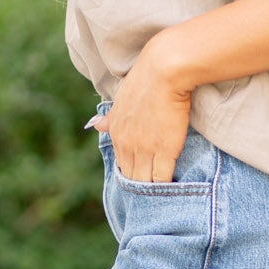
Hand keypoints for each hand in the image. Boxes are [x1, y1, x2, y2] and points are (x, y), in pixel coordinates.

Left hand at [90, 35, 192, 181]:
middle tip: (151, 191)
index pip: (122, 164)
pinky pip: (162, 179)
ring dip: (152, 189)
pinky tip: (174, 188)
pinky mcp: (164, 152)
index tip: (142, 176)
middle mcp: (127, 145)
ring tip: (162, 196)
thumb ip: (111, 117)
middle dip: (140, 185)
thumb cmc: (145, 80)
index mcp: (116, 133)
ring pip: (145, 182)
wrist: (163, 72)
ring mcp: (145, 150)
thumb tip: (95, 126)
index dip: (132, 172)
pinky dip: (166, 186)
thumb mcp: (121, 99)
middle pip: (131, 177)